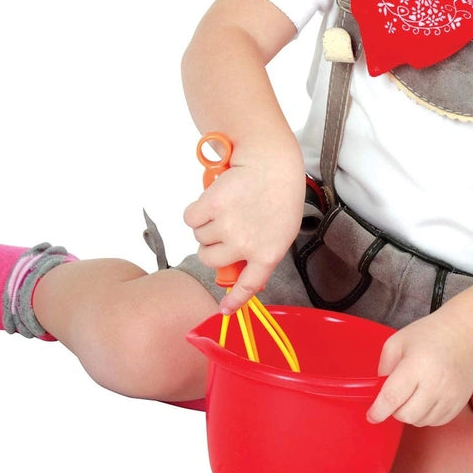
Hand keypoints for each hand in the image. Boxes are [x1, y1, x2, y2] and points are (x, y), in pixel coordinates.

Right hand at [183, 153, 303, 315]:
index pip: (247, 285)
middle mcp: (245, 245)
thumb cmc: (279, 192)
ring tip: (228, 206)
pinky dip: (197, 210)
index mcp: (268, 253)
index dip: (234, 300)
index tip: (224, 310)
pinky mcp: (211, 206)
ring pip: (199, 236)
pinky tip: (214, 198)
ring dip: (207, 223)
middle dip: (211, 245)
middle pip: (209, 258)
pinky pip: (191, 218)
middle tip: (225, 226)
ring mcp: (226, 226)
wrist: (271, 161)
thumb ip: (262, 252)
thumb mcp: (281, 229)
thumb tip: (242, 272)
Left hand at [366, 311, 472, 426]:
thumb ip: (384, 366)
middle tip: (396, 394)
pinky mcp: (459, 404)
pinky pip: (436, 422)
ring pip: (420, 421)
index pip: (393, 397)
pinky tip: (426, 397)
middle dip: (395, 409)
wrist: (464, 335)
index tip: (371, 416)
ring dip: (411, 413)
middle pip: (406, 415)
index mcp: (416, 365)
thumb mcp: (397, 341)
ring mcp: (450, 396)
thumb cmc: (428, 335)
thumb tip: (379, 392)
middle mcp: (435, 384)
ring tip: (414, 392)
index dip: (378, 410)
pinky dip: (426, 415)